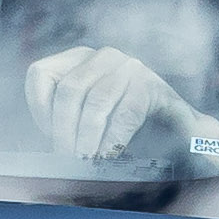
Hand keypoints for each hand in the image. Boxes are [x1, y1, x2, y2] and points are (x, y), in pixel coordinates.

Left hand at [27, 43, 200, 161]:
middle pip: (69, 90)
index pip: (40, 74)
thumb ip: (62, 119)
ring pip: (96, 101)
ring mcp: (131, 67)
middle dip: (64, 130)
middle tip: (67, 159)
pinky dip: (112, 139)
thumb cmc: (124, 130)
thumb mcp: (86, 118)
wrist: (179, 136)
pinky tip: (106, 156)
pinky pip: (126, 113)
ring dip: (88, 137)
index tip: (48, 136)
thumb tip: (39, 150)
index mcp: (79, 58)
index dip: (39, 108)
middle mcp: (104, 56)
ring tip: (86, 161)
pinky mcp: (154, 87)